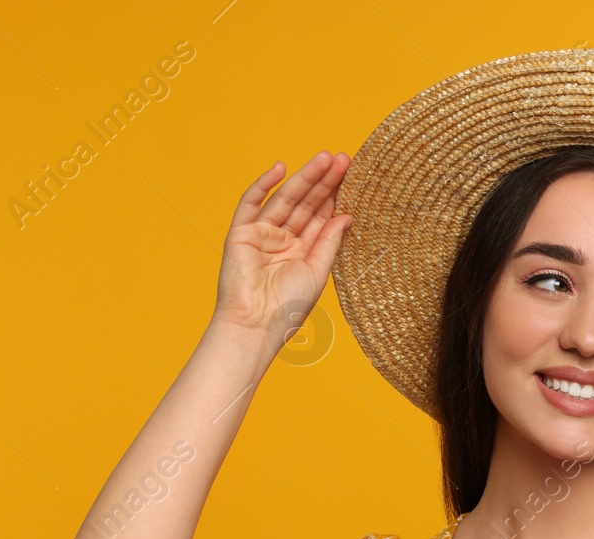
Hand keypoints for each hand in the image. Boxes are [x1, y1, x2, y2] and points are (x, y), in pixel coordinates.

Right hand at [211, 150, 352, 347]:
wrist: (256, 326)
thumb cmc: (288, 308)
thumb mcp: (318, 271)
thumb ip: (330, 241)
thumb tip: (347, 214)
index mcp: (304, 250)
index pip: (322, 215)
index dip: (335, 194)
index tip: (353, 174)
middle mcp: (284, 239)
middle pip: (306, 203)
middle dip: (324, 181)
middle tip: (342, 159)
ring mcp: (262, 234)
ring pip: (285, 199)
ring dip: (303, 178)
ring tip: (324, 158)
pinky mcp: (241, 233)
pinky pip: (251, 203)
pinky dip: (262, 184)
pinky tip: (280, 168)